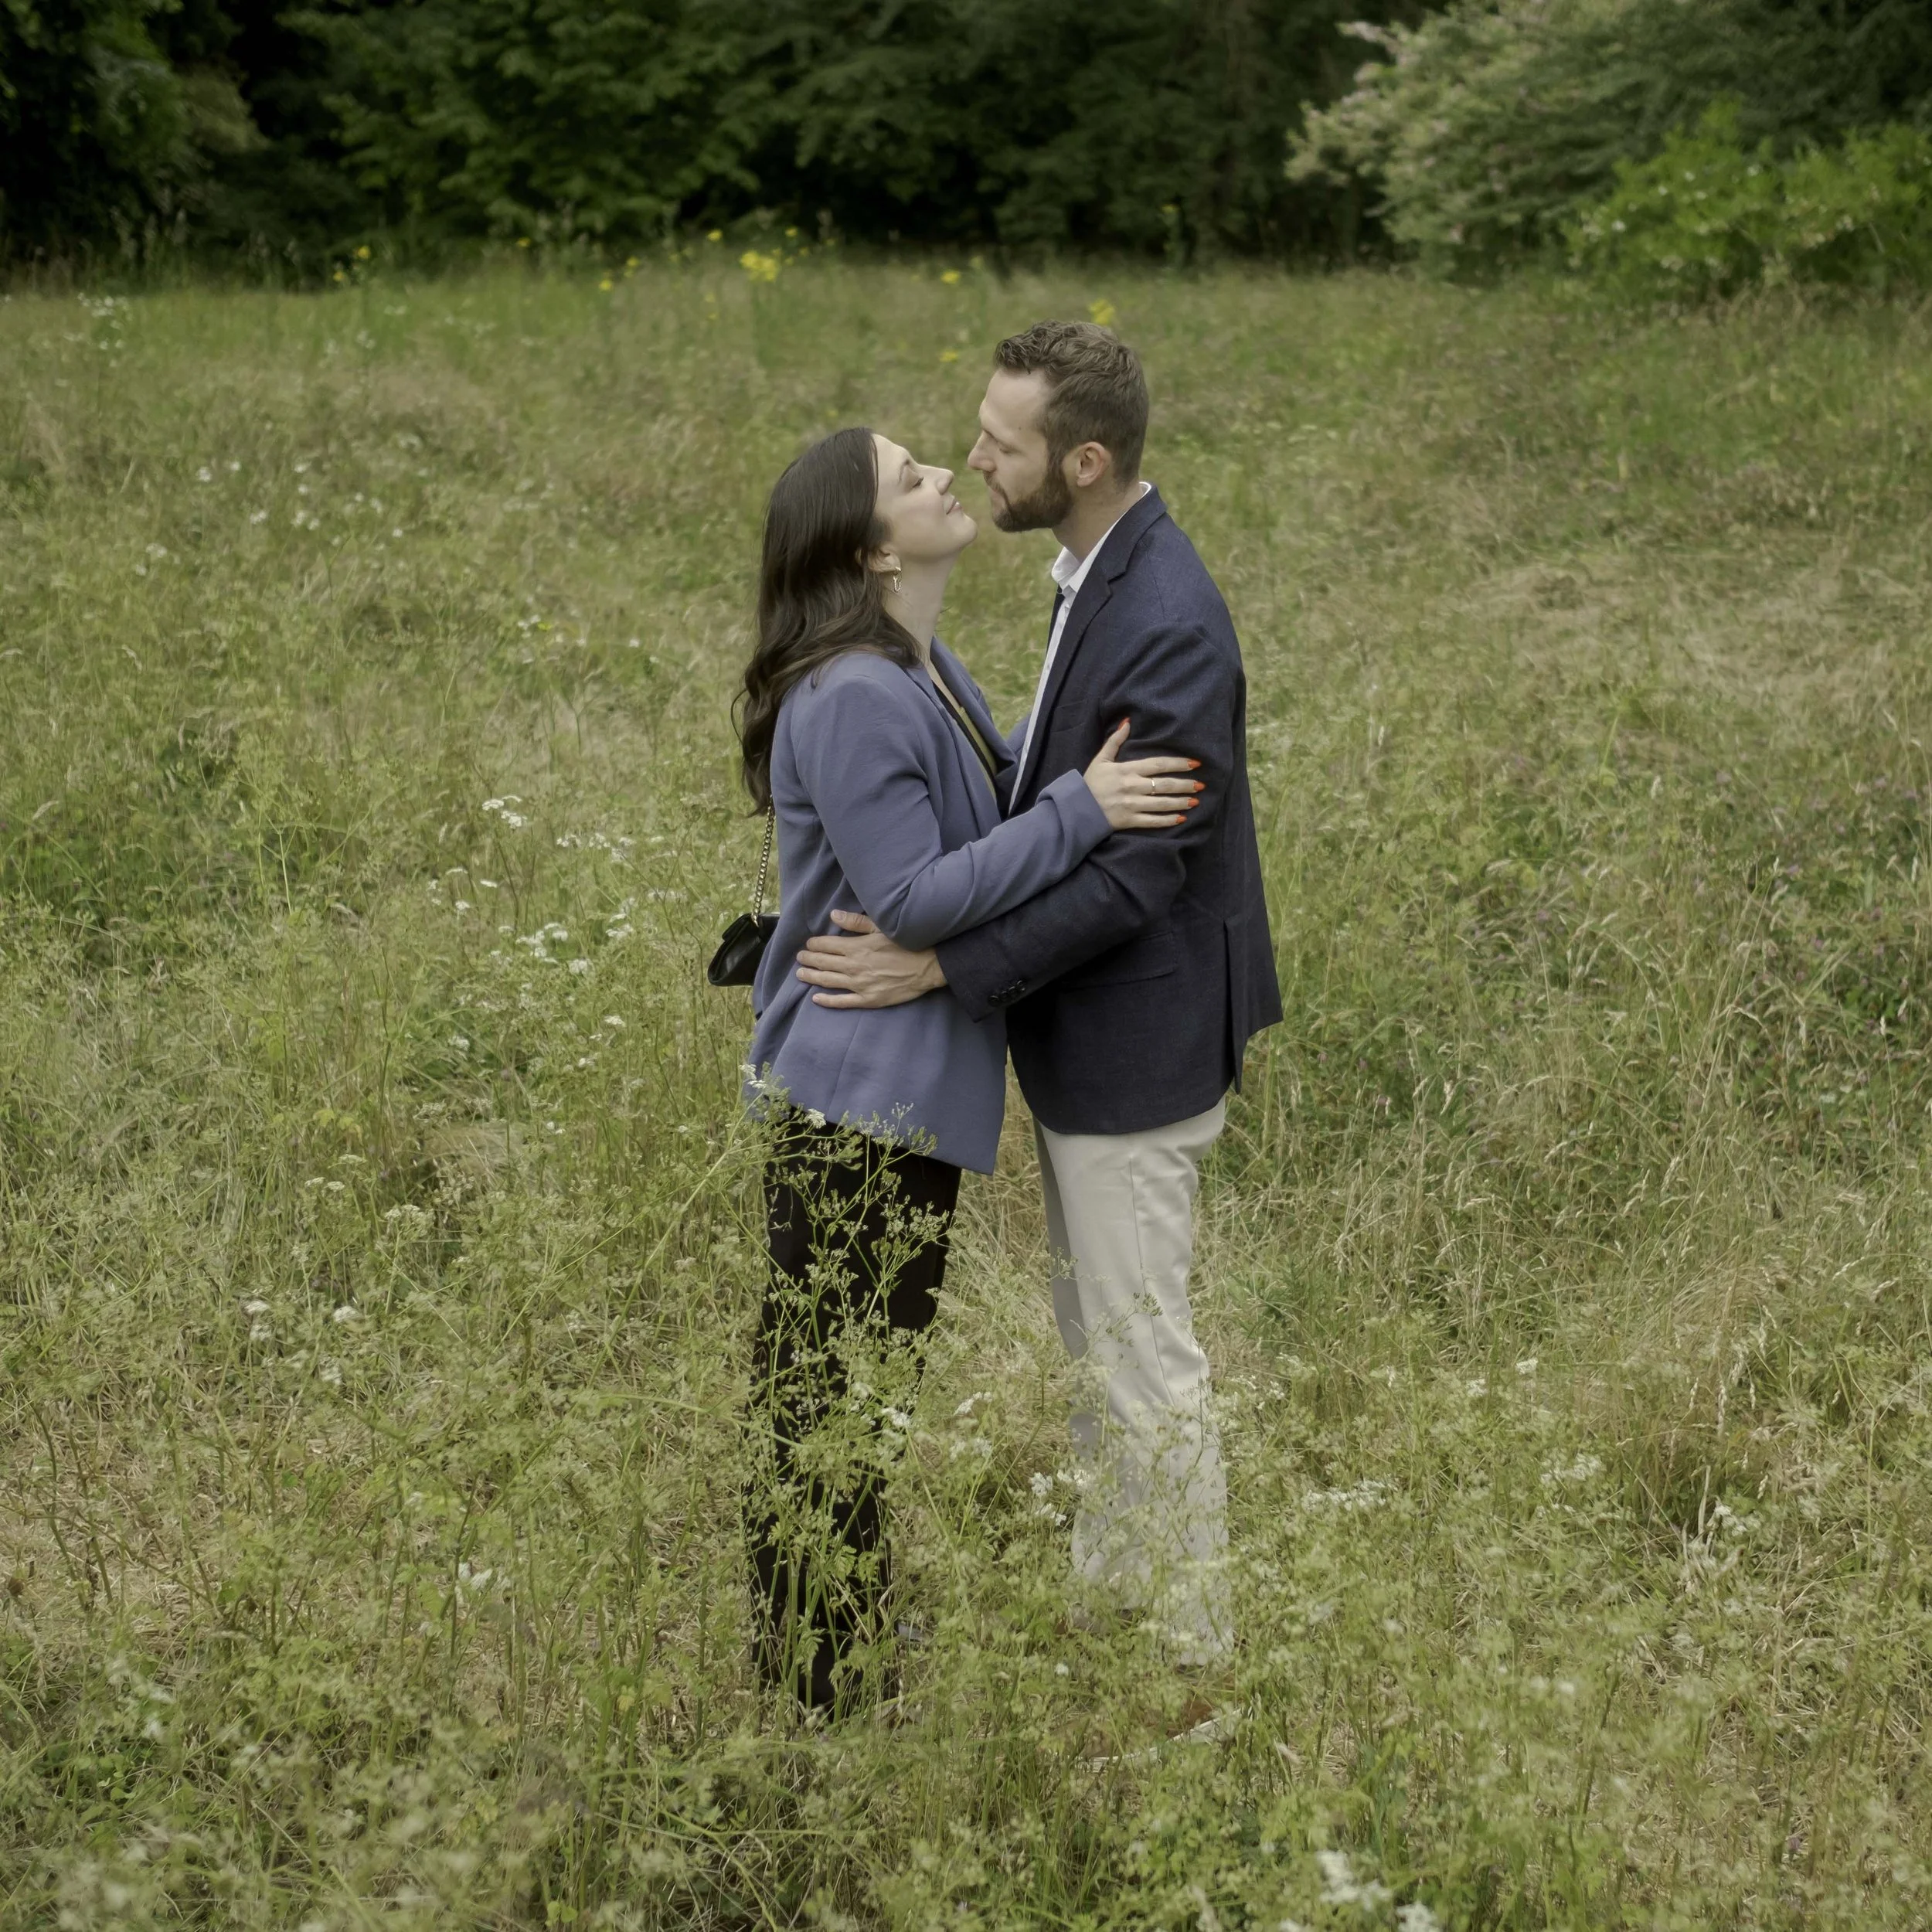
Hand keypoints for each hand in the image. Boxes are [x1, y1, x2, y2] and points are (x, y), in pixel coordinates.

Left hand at [796, 910, 946, 1007]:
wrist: (927, 967)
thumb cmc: (906, 945)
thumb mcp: (882, 927)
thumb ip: (856, 922)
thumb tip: (834, 914)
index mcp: (856, 947)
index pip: (826, 945)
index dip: (814, 944)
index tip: (808, 944)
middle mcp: (853, 966)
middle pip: (823, 963)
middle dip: (808, 959)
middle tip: (800, 958)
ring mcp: (859, 985)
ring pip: (827, 981)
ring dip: (811, 977)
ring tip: (800, 975)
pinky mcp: (867, 999)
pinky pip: (842, 1002)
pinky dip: (827, 1000)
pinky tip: (816, 998)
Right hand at [1083, 718, 1203, 830]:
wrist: (1077, 810)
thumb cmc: (1090, 783)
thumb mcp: (1101, 759)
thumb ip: (1115, 741)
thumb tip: (1127, 722)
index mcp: (1127, 770)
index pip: (1158, 764)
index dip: (1178, 763)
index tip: (1195, 763)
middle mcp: (1132, 787)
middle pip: (1165, 784)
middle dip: (1185, 784)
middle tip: (1201, 784)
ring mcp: (1132, 805)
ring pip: (1162, 803)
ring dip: (1181, 802)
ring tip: (1195, 800)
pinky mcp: (1130, 820)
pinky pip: (1153, 821)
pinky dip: (1168, 820)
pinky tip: (1181, 819)